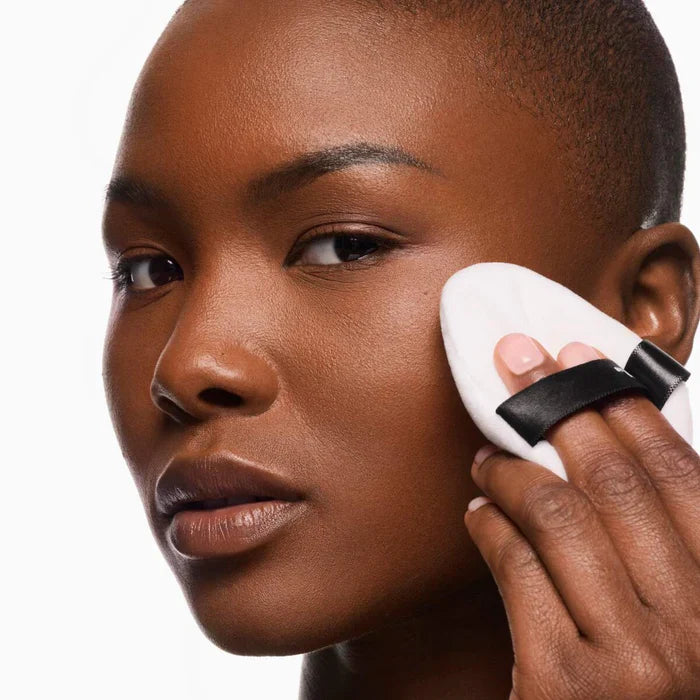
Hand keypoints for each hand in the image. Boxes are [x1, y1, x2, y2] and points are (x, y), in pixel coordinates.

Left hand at [463, 333, 699, 699]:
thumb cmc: (641, 681)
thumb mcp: (677, 611)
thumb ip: (659, 535)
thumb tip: (610, 433)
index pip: (681, 473)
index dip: (624, 405)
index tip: (578, 361)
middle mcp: (698, 628)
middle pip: (614, 482)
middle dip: (555, 408)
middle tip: (515, 370)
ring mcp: (636, 660)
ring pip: (559, 515)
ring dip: (511, 471)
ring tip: (487, 460)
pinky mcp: (565, 682)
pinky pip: (518, 567)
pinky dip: (490, 527)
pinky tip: (480, 515)